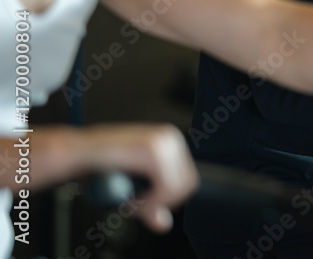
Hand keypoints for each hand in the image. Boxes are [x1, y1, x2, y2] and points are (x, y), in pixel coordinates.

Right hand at [78, 124, 197, 231]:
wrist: (75, 154)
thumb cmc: (98, 166)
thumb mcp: (132, 186)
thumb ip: (151, 204)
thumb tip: (164, 224)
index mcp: (169, 141)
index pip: (188, 179)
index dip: (166, 199)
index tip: (144, 202)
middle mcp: (169, 137)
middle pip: (186, 185)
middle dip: (159, 201)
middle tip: (134, 202)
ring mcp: (163, 141)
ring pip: (175, 188)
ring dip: (150, 201)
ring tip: (128, 196)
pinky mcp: (153, 150)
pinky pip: (165, 187)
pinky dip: (145, 199)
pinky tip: (127, 193)